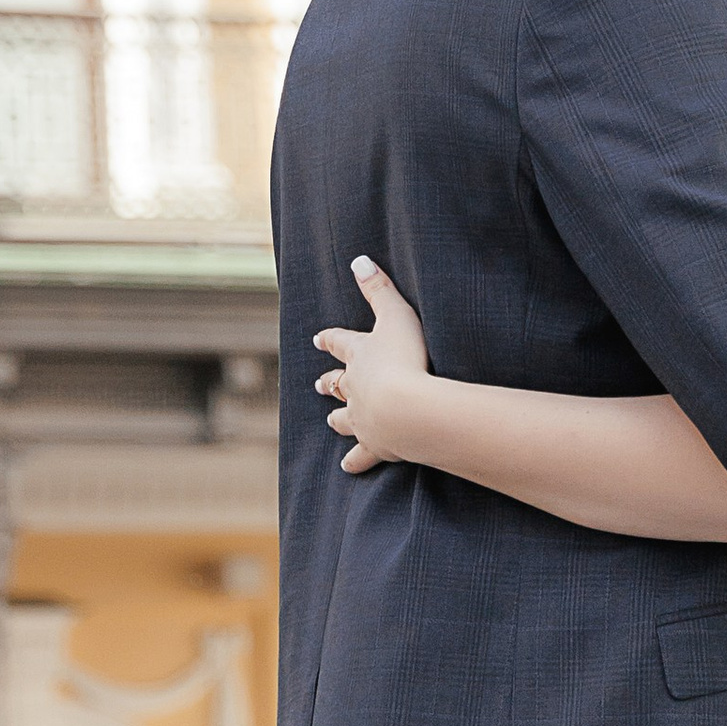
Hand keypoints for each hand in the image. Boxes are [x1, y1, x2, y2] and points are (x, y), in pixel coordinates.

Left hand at [315, 256, 431, 473]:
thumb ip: (379, 287)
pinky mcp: (376, 445)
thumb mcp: (396, 314)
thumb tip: (358, 259)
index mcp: (359, 356)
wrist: (409, 409)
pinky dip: (354, 461)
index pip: (339, 343)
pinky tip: (348, 466)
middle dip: (328, 382)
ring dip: (337, 418)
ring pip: (344, 419)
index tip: (318, 337)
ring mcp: (363, 419)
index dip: (330, 339)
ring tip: (330, 421)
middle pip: (336, 384)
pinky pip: (361, 455)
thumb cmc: (406, 357)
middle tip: (318, 383)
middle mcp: (354, 388)